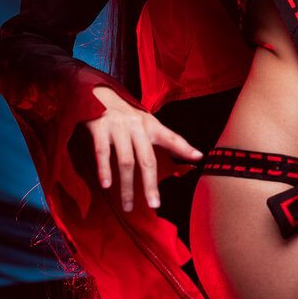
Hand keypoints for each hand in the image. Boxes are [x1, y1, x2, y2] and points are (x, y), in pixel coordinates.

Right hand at [85, 86, 203, 212]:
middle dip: (151, 184)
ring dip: (127, 186)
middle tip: (155, 205)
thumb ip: (168, 140)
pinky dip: (105, 169)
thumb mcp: (147, 123)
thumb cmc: (126, 114)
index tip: (199, 159)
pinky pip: (103, 152)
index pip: (171, 138)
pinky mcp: (99, 127)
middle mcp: (137, 125)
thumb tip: (197, 156)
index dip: (185, 148)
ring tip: (127, 205)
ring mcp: (118, 126)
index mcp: (151, 125)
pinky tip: (107, 185)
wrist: (98, 92)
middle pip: (147, 159)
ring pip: (126, 161)